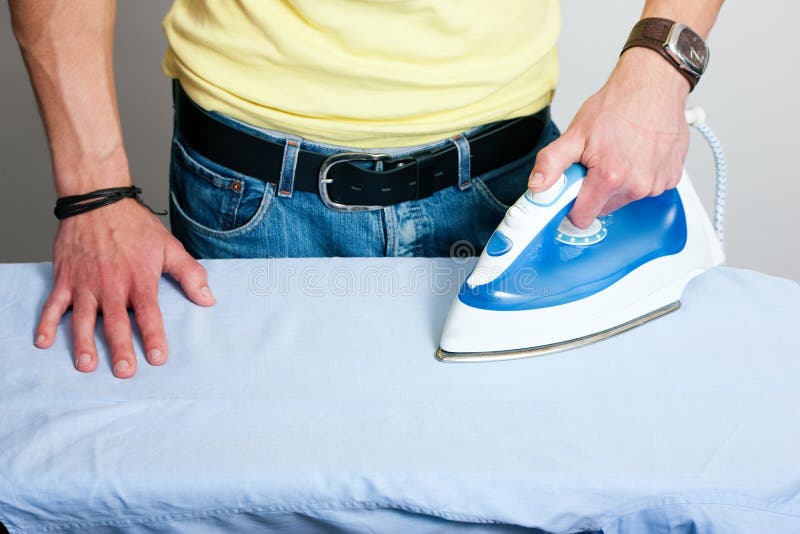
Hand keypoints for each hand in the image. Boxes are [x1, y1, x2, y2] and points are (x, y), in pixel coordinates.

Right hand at [34, 198, 215, 377]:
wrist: (98, 201)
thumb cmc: (135, 226)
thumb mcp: (169, 247)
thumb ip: (190, 274)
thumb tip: (208, 299)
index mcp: (139, 279)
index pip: (150, 313)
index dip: (154, 336)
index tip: (158, 358)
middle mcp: (111, 285)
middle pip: (117, 322)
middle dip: (120, 348)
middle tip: (124, 371)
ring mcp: (85, 283)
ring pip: (83, 318)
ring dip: (83, 343)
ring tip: (86, 365)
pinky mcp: (65, 279)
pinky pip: (53, 304)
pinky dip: (46, 323)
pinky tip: (43, 342)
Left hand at [529, 48, 690, 227]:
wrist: (653, 85)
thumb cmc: (618, 105)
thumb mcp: (575, 133)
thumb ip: (551, 163)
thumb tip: (537, 186)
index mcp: (610, 177)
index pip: (582, 218)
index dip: (571, 206)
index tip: (571, 192)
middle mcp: (636, 185)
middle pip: (603, 209)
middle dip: (594, 191)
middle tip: (595, 163)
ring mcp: (655, 184)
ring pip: (624, 199)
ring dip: (617, 184)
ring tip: (617, 154)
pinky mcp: (670, 179)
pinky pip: (646, 189)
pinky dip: (638, 177)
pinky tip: (636, 155)